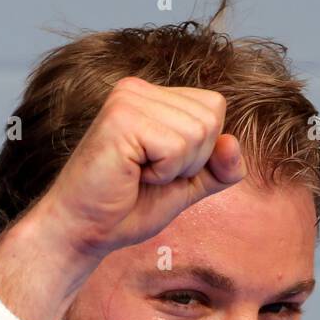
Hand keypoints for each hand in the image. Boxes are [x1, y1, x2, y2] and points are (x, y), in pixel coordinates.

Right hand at [41, 75, 246, 257]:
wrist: (85, 230)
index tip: (162, 168)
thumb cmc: (129, 207)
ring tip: (140, 174)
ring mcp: (128, 99)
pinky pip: (177, 147)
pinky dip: (163, 173)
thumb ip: (219, 167)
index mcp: (153, 97)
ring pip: (197, 132)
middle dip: (191, 161)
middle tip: (149, 174)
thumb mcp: (187, 186)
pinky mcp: (122, 118)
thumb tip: (233, 143)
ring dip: (175, 168)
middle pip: (211, 118)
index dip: (202, 150)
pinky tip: (132, 174)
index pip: (214, 107)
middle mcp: (139, 89)